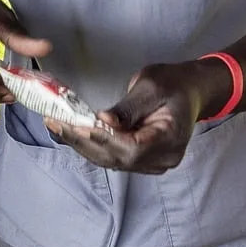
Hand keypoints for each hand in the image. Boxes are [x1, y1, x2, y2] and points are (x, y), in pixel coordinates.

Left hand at [44, 59, 223, 174]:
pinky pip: (113, 157)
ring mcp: (153, 163)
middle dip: (83, 141)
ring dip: (82, 144)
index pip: (132, 148)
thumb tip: (103, 121)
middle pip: (117, 158)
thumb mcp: (151, 86)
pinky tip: (71, 132)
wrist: (190, 90)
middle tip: (55, 122)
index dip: (104, 139)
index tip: (78, 125)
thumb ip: (128, 108)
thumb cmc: (173, 83)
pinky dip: (91, 145)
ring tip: (56, 125)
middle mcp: (163, 158)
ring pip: (111, 160)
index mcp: (171, 139)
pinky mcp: (142, 160)